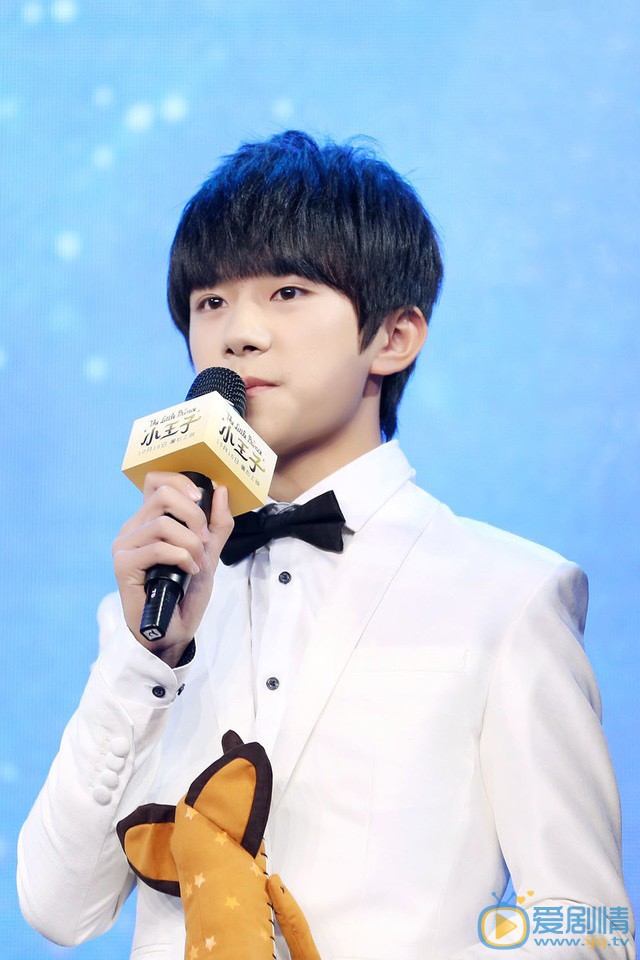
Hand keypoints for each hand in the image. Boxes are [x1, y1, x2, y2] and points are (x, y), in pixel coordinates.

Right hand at [112, 472, 233, 665]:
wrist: (174, 630)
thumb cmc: (186, 592)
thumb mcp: (209, 553)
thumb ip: (217, 524)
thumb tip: (221, 489)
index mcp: (149, 520)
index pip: (154, 480)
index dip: (179, 480)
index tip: (199, 498)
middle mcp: (132, 528)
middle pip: (163, 495)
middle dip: (194, 516)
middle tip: (205, 541)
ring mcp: (124, 545)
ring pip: (164, 523)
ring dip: (192, 544)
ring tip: (198, 564)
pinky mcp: (123, 564)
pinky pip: (158, 547)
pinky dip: (182, 557)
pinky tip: (189, 571)